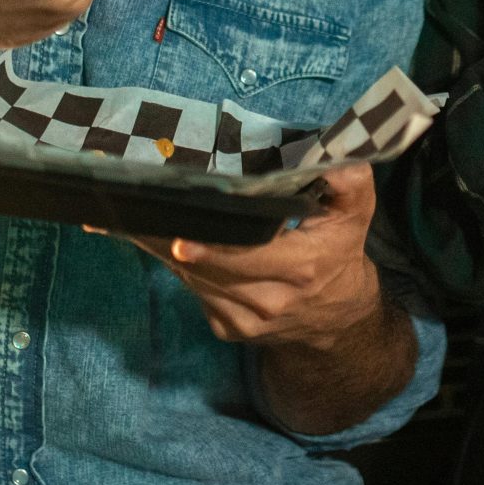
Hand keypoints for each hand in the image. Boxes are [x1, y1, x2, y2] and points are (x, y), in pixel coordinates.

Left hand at [110, 163, 386, 347]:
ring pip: (193, 281)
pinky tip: (155, 240)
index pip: (249, 258)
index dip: (213, 249)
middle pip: (208, 269)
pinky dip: (176, 266)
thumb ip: (348, 181)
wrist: (338, 317)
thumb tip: (337, 155)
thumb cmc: (340, 250)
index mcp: (302, 268)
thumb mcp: (355, 212)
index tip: (178, 238)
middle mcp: (272, 301)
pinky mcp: (228, 329)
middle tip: (130, 214)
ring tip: (128, 219)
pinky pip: (193, 292)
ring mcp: (247, 321)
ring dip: (161, 250)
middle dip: (167, 241)